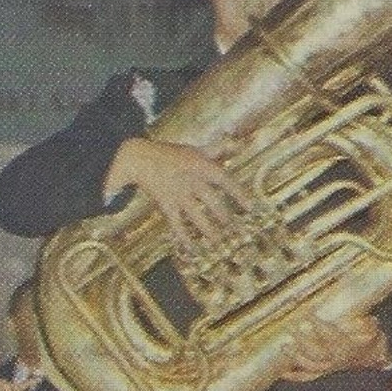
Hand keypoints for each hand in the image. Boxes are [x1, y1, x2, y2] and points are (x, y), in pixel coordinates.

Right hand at [104, 138, 251, 247]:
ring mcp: (179, 195)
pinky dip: (183, 236)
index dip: (240, 194)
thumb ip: (220, 147)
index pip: (226, 181)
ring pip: (197, 216)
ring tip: (219, 241)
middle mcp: (193, 182)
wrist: (140, 159)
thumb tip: (239, 143)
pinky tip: (190, 247)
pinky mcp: (166, 205)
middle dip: (226, 217)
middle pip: (214, 202)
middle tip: (237, 229)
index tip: (251, 207)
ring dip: (209, 230)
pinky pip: (176, 223)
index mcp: (202, 167)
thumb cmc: (170, 153)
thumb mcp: (198, 149)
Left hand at [280, 314, 389, 381]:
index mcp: (349, 347)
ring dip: (296, 357)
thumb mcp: (371, 327)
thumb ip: (365, 324)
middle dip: (304, 340)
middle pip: (319, 353)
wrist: (371, 356)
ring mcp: (328, 367)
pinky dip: (293, 375)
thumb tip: (360, 321)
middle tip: (293, 327)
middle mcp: (337, 360)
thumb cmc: (367, 338)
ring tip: (285, 345)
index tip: (310, 315)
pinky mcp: (320, 372)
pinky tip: (282, 371)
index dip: (321, 327)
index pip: (334, 338)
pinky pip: (306, 377)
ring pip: (311, 366)